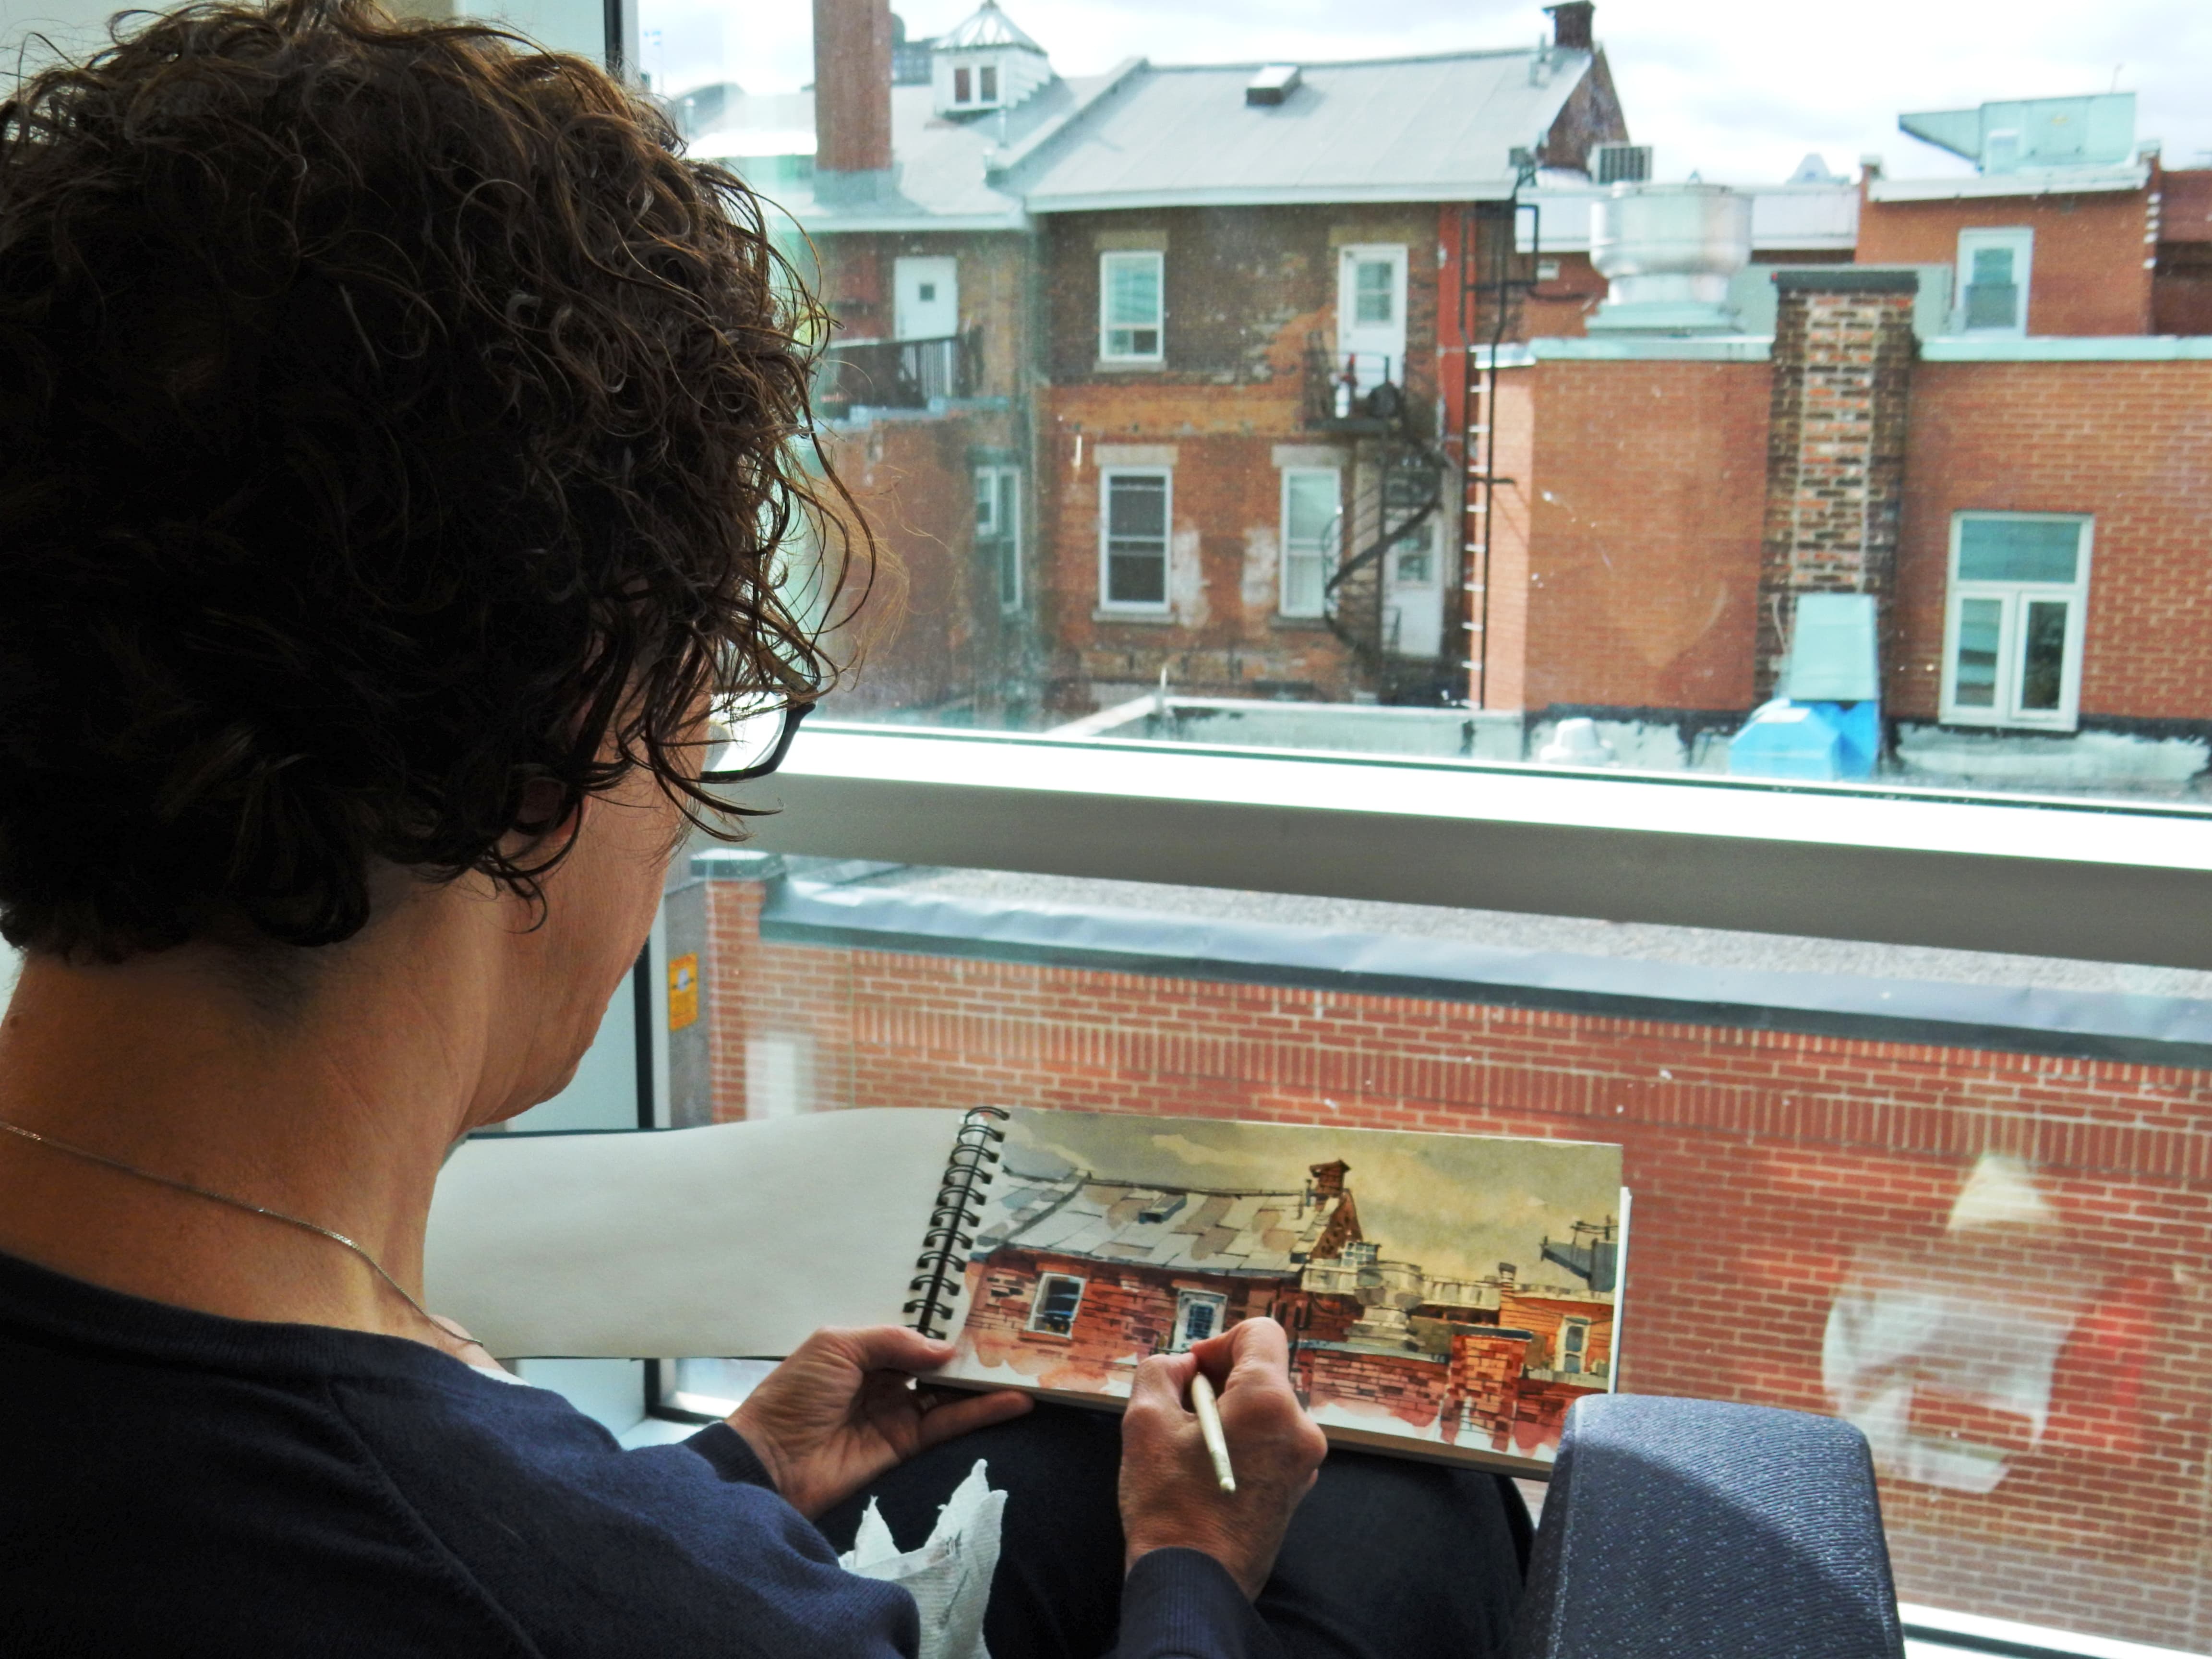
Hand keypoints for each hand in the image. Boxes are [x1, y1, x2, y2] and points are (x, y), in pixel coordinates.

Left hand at [729, 1326, 1030, 1518]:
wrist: (769, 1463)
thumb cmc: (792, 1396)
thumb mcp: (835, 1347)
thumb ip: (892, 1342)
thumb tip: (943, 1350)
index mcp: (858, 1352)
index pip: (910, 1336)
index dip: (943, 1327)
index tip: (984, 1312)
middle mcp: (880, 1380)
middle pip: (935, 1364)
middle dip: (970, 1353)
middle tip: (1016, 1338)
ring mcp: (894, 1413)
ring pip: (949, 1394)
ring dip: (985, 1382)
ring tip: (1028, 1368)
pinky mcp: (904, 1446)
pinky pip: (948, 1425)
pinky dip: (981, 1413)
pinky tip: (1013, 1401)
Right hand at [1118, 1317, 1327, 1598]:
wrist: (1194, 1585)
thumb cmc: (1168, 1504)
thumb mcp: (1144, 1421)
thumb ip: (1160, 1372)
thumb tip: (1182, 1366)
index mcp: (1270, 1401)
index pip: (1261, 1333)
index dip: (1219, 1342)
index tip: (1191, 1373)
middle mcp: (1300, 1427)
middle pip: (1262, 1373)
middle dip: (1219, 1382)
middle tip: (1179, 1412)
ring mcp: (1304, 1463)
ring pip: (1265, 1410)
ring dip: (1228, 1415)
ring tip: (1188, 1448)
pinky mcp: (1296, 1490)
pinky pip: (1271, 1444)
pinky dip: (1241, 1443)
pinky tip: (1206, 1471)